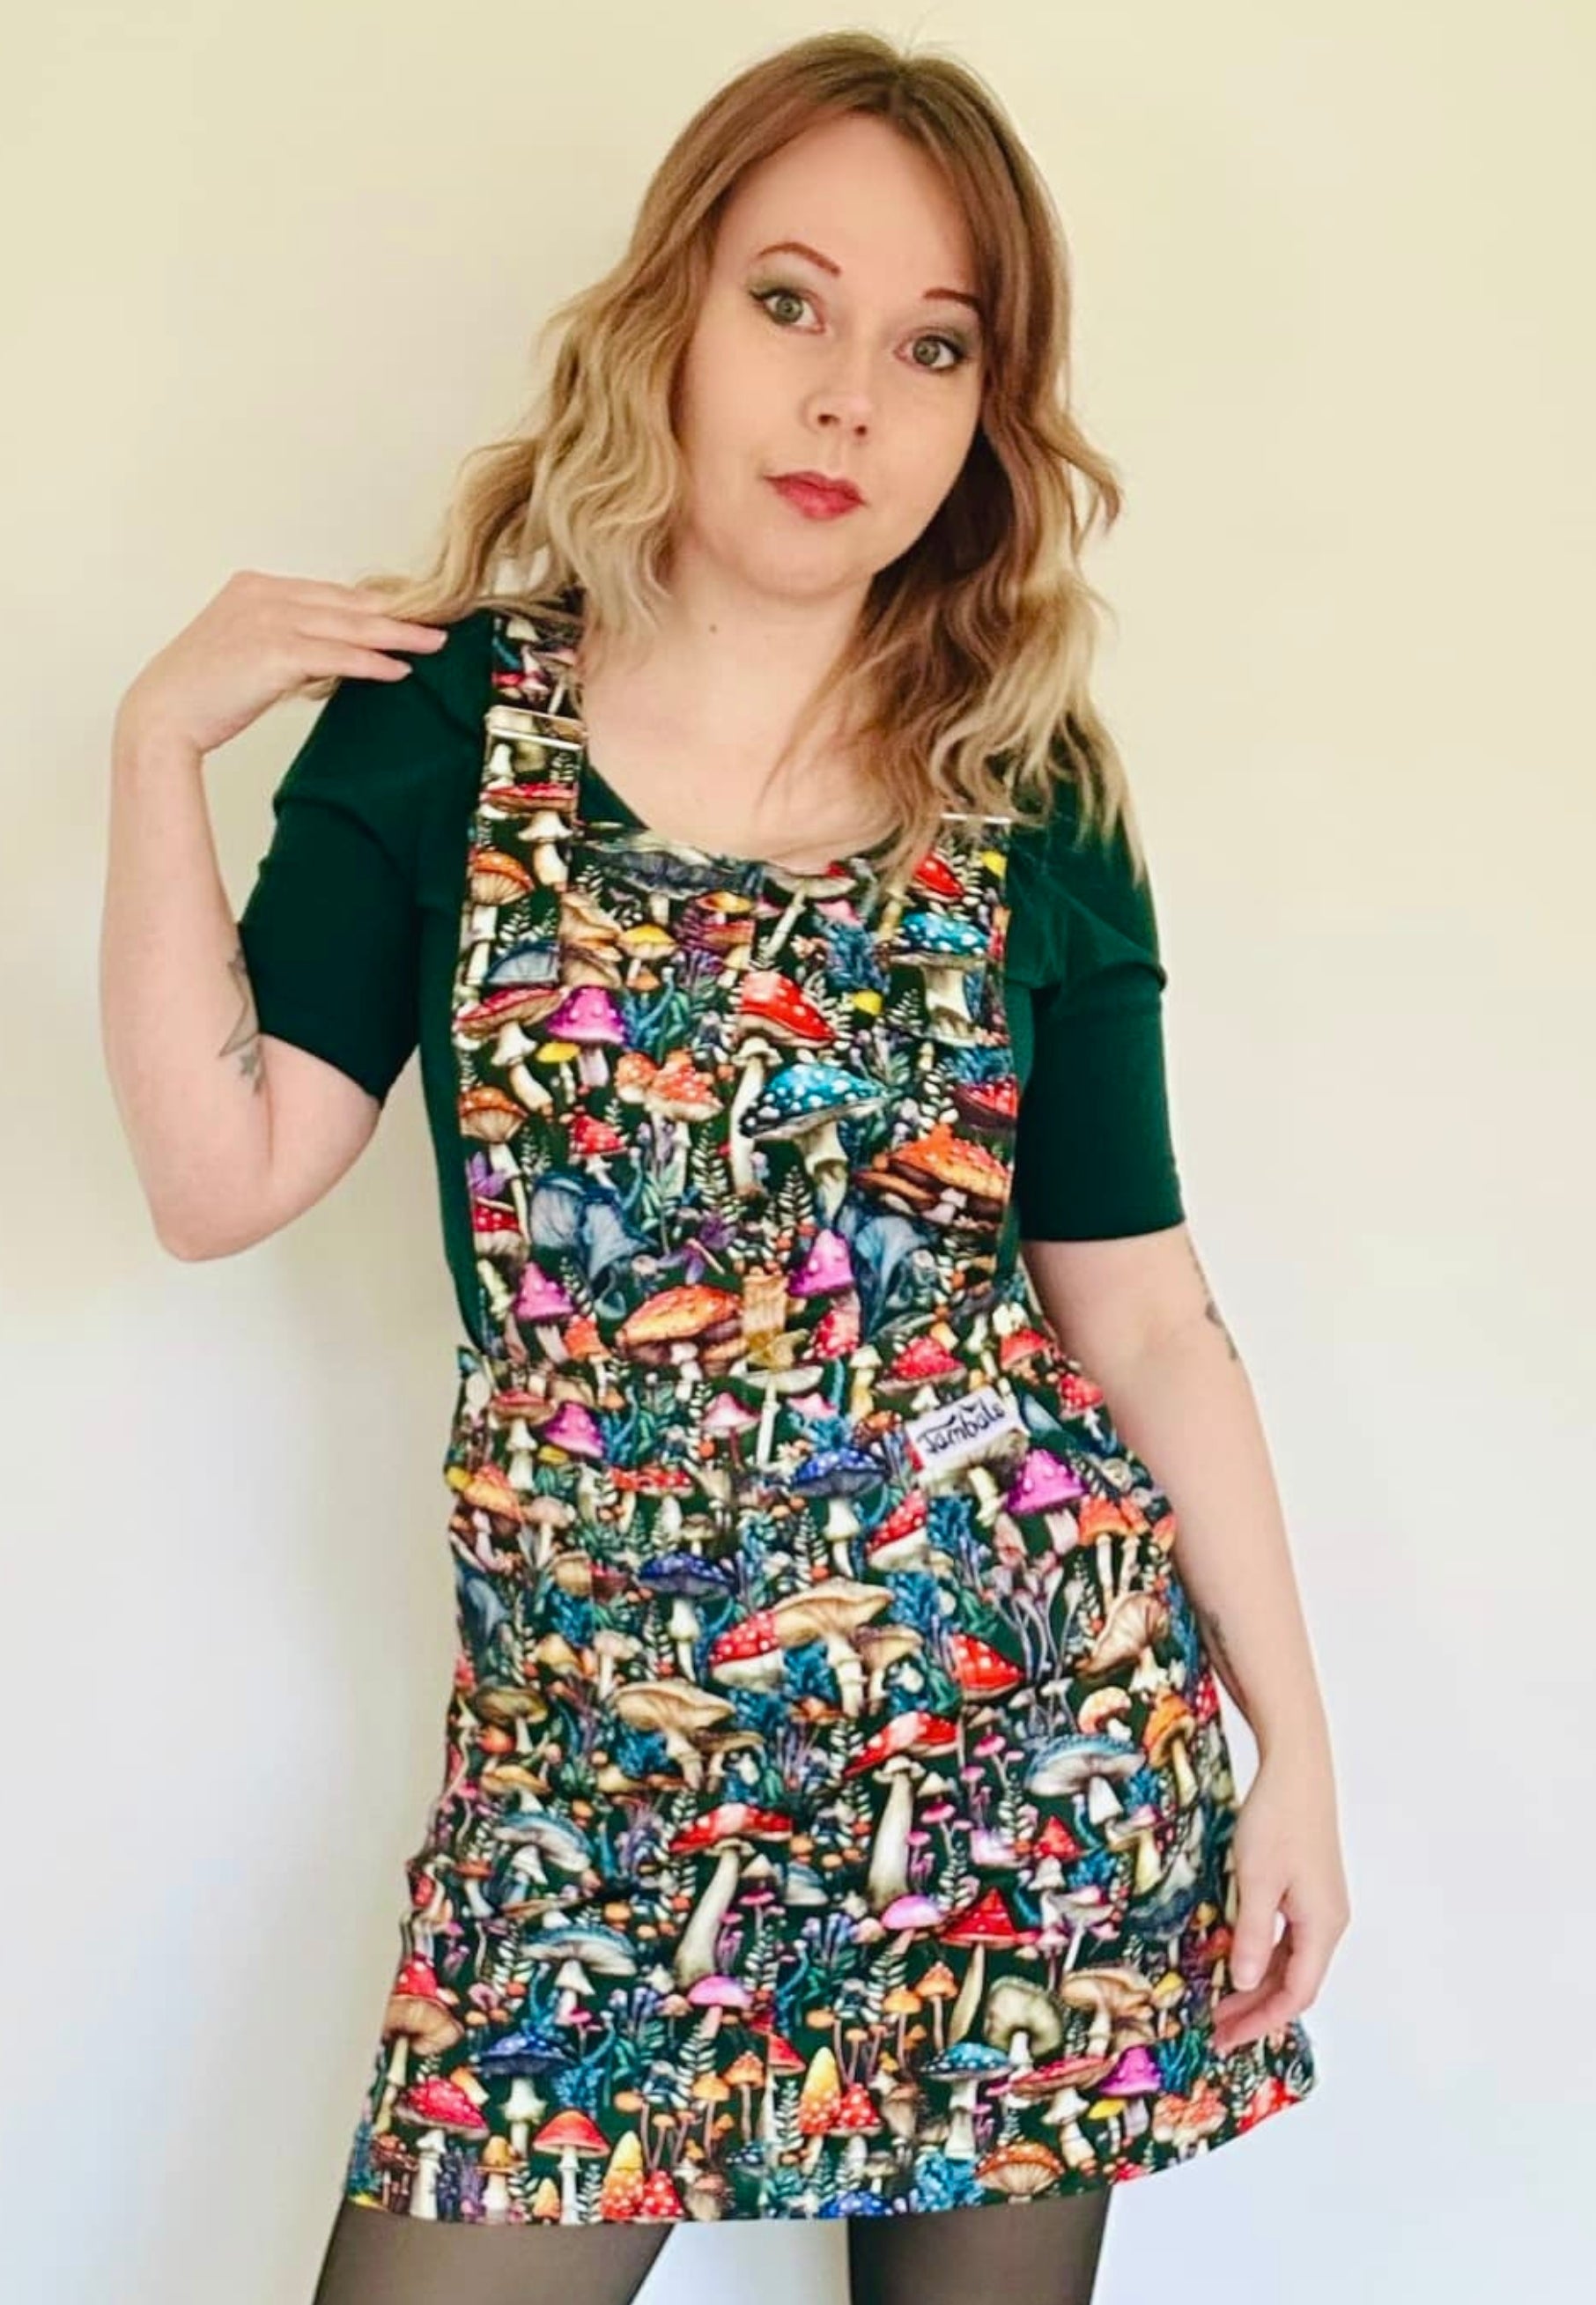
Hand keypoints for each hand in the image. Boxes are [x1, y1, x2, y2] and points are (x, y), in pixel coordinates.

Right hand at [114, 568, 446, 758]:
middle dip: (398, 613)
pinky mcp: (274, 653)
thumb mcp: (247, 652)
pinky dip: (371, 663)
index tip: (412, 611)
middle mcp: (263, 595)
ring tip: (433, 644)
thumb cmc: (202, 693)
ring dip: (396, 635)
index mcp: (256, 587)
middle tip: (442, 620)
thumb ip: (289, 642)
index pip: (330, 593)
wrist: (161, 716)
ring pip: (349, 626)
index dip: (374, 603)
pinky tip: (399, 671)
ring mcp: (268, 620)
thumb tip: (337, 655)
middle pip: (347, 603)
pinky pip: (337, 657)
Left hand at [1210, 1741, 1349, 2054]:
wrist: (1297, 1769)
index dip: (1260, 2021)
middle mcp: (1328, 1922)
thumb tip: (1244, 1983)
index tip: (1225, 2037)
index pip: (1296, 1994)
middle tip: (1215, 2029)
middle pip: (1295, 1983)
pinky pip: (1289, 1939)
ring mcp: (1321, 1905)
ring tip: (1221, 2004)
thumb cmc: (1277, 1820)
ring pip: (1292, 1962)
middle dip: (1256, 2010)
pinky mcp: (1309, 1889)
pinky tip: (1237, 1961)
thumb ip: (1252, 1935)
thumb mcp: (1255, 1880)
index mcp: (1322, 1927)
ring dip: (1258, 1985)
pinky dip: (1264, 1957)